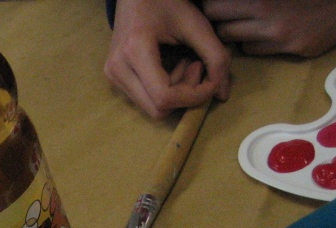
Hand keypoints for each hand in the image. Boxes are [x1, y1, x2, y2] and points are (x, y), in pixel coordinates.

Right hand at [105, 0, 231, 118]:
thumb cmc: (166, 1)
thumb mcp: (196, 24)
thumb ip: (216, 56)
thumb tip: (222, 95)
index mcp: (134, 51)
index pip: (165, 97)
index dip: (194, 96)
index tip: (210, 76)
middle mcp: (117, 69)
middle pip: (158, 110)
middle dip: (185, 96)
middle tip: (196, 66)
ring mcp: (113, 76)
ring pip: (152, 109)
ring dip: (175, 94)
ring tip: (183, 64)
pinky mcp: (114, 79)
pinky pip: (145, 100)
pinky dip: (164, 91)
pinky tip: (170, 68)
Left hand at [202, 0, 335, 56]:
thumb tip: (222, 4)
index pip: (215, 7)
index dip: (210, 6)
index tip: (210, 5)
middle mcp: (270, 16)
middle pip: (220, 28)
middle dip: (218, 22)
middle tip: (222, 16)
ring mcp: (282, 36)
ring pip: (237, 44)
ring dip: (235, 35)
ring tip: (244, 23)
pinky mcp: (296, 49)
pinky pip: (258, 52)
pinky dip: (255, 43)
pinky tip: (265, 32)